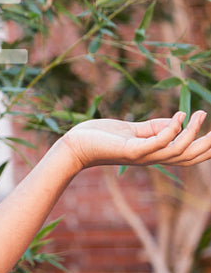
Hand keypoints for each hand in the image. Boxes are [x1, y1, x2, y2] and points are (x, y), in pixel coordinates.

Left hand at [61, 110, 210, 172]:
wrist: (75, 144)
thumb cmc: (101, 137)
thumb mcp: (133, 130)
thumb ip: (154, 127)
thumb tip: (179, 120)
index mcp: (154, 153)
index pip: (187, 155)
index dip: (205, 148)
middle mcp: (151, 157)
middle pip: (188, 156)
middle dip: (207, 145)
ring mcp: (142, 156)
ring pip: (177, 150)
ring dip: (193, 133)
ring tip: (201, 115)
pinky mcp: (130, 150)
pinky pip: (157, 143)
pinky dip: (171, 130)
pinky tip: (179, 117)